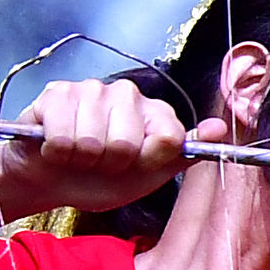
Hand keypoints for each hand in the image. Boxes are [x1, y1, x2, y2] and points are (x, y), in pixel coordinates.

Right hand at [0, 77, 201, 220]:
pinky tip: (57, 147)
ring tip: (79, 154)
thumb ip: (185, 154)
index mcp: (157, 113)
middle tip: (101, 161)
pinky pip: (63, 136)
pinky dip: (58, 153)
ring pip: (94, 141)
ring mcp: (91, 89)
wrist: (50, 180)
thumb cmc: (101, 178)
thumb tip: (219, 129)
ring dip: (82, 159)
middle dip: (111, 163)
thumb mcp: (150, 175)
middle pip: (127, 142)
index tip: (136, 165)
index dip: (148, 161)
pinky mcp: (57, 93)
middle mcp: (128, 94)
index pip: (169, 139)